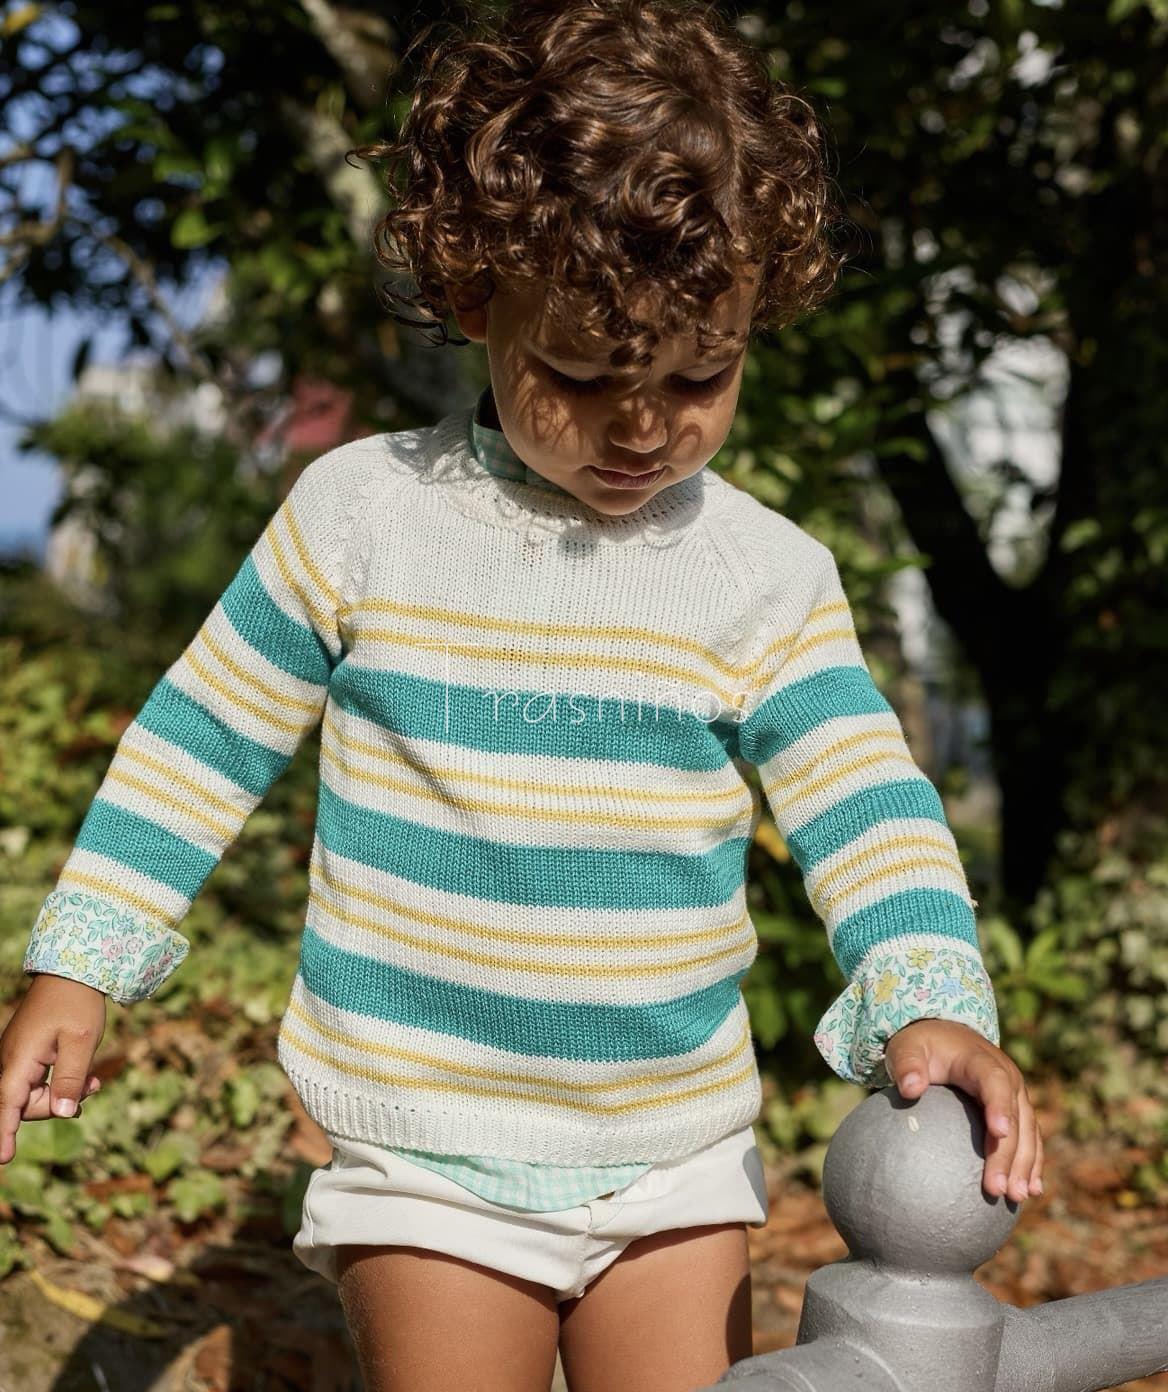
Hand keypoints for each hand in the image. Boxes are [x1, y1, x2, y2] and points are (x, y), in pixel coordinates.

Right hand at [0, 973, 107, 1163]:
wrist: (73, 973)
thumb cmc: (77, 1004)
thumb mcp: (81, 1042)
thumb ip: (70, 1079)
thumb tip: (62, 1113)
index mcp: (19, 1060)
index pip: (8, 1104)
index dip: (5, 1132)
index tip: (4, 1159)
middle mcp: (11, 1062)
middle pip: (25, 1105)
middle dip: (57, 1106)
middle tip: (94, 1088)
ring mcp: (17, 1059)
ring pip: (34, 1095)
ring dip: (63, 1094)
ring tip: (94, 1083)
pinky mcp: (26, 1056)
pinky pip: (38, 1082)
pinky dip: (60, 1084)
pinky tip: (86, 1081)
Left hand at [882, 1017, 1043, 1203]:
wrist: (946, 1038)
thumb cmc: (922, 1046)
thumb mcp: (907, 1048)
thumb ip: (907, 1065)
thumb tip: (909, 1089)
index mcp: (982, 1061)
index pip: (995, 1082)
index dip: (999, 1106)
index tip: (998, 1132)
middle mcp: (1007, 1078)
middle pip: (1016, 1118)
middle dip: (1010, 1154)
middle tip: (999, 1188)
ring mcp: (1016, 1096)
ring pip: (1029, 1133)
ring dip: (1025, 1166)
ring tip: (1016, 1197)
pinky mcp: (1017, 1112)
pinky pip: (1030, 1140)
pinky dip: (1032, 1164)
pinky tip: (1030, 1191)